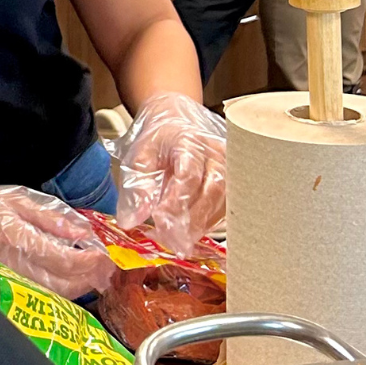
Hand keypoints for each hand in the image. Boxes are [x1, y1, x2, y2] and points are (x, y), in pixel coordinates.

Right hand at [0, 156, 115, 299]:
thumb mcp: (17, 199)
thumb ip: (51, 219)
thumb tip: (82, 231)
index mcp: (16, 237)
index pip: (64, 259)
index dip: (90, 261)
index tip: (105, 254)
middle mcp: (12, 262)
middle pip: (63, 284)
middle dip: (90, 278)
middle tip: (105, 266)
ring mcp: (6, 276)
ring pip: (52, 293)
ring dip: (77, 286)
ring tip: (91, 270)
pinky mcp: (2, 282)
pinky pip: (38, 292)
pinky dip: (59, 287)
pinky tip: (68, 275)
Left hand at [117, 93, 227, 255]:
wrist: (177, 122)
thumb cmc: (158, 141)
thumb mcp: (138, 157)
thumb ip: (135, 188)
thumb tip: (130, 221)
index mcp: (188, 142)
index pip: (188, 175)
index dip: (176, 201)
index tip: (160, 220)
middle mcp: (215, 153)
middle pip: (213, 190)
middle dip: (193, 220)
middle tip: (173, 241)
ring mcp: (229, 167)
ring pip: (225, 201)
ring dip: (202, 226)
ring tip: (180, 242)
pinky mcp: (234, 181)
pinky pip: (228, 206)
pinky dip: (210, 223)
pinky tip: (192, 233)